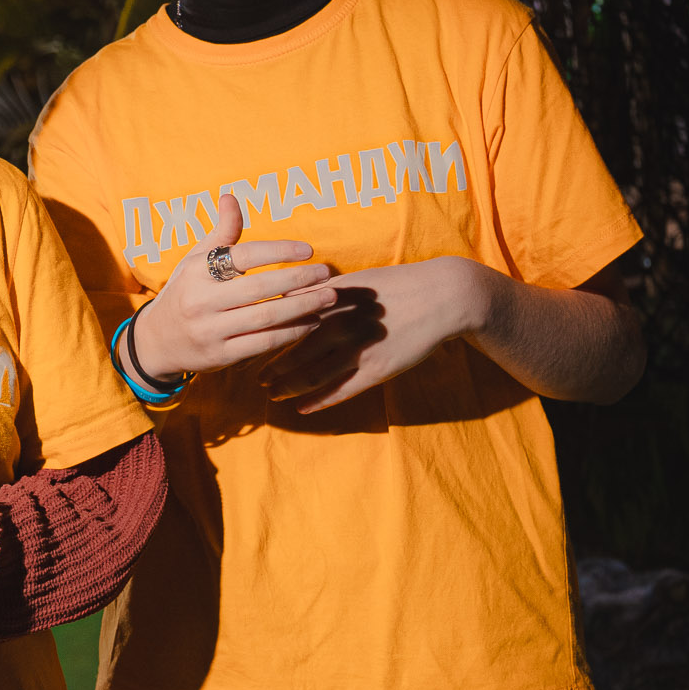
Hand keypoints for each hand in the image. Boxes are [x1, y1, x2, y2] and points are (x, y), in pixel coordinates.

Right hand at [125, 192, 338, 381]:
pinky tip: (312, 321)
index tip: (308, 250)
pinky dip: (292, 332)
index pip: (244, 256)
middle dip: (299, 280)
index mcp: (196, 272)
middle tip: (326, 273)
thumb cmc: (184, 293)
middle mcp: (201, 301)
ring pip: (266, 317)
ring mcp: (211, 331)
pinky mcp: (221, 356)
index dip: (279, 251)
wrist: (156, 342)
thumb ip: (220, 233)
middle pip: (260, 288)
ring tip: (329, 297)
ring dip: (303, 306)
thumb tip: (230, 197)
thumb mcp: (195, 261)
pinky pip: (264, 342)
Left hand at [258, 255, 493, 412]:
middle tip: (256, 379)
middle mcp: (342, 325)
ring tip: (272, 395)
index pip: (288, 322)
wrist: (441, 296)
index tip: (247, 344)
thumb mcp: (353, 282)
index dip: (265, 336)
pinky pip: (343, 390)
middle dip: (272, 368)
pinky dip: (320, 400)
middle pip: (295, 352)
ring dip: (290, 387)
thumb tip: (283, 296)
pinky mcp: (378, 369)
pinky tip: (303, 408)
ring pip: (314, 374)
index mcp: (333, 301)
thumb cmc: (394, 286)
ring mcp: (360, 349)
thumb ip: (319, 292)